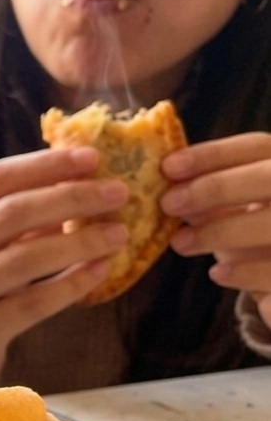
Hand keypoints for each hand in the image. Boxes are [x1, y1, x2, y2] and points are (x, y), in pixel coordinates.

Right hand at [0, 146, 129, 394]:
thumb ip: (12, 213)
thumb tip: (81, 177)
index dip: (46, 165)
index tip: (93, 158)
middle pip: (11, 214)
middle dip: (71, 198)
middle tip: (117, 193)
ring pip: (25, 259)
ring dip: (80, 242)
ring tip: (118, 233)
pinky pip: (33, 303)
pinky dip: (72, 284)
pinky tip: (100, 269)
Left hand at [161, 132, 270, 326]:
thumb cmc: (251, 231)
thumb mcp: (230, 206)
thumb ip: (205, 192)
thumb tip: (160, 184)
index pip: (257, 146)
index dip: (213, 154)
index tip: (168, 167)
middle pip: (270, 177)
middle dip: (217, 187)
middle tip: (169, 203)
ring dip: (222, 230)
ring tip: (180, 242)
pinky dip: (246, 271)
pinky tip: (216, 274)